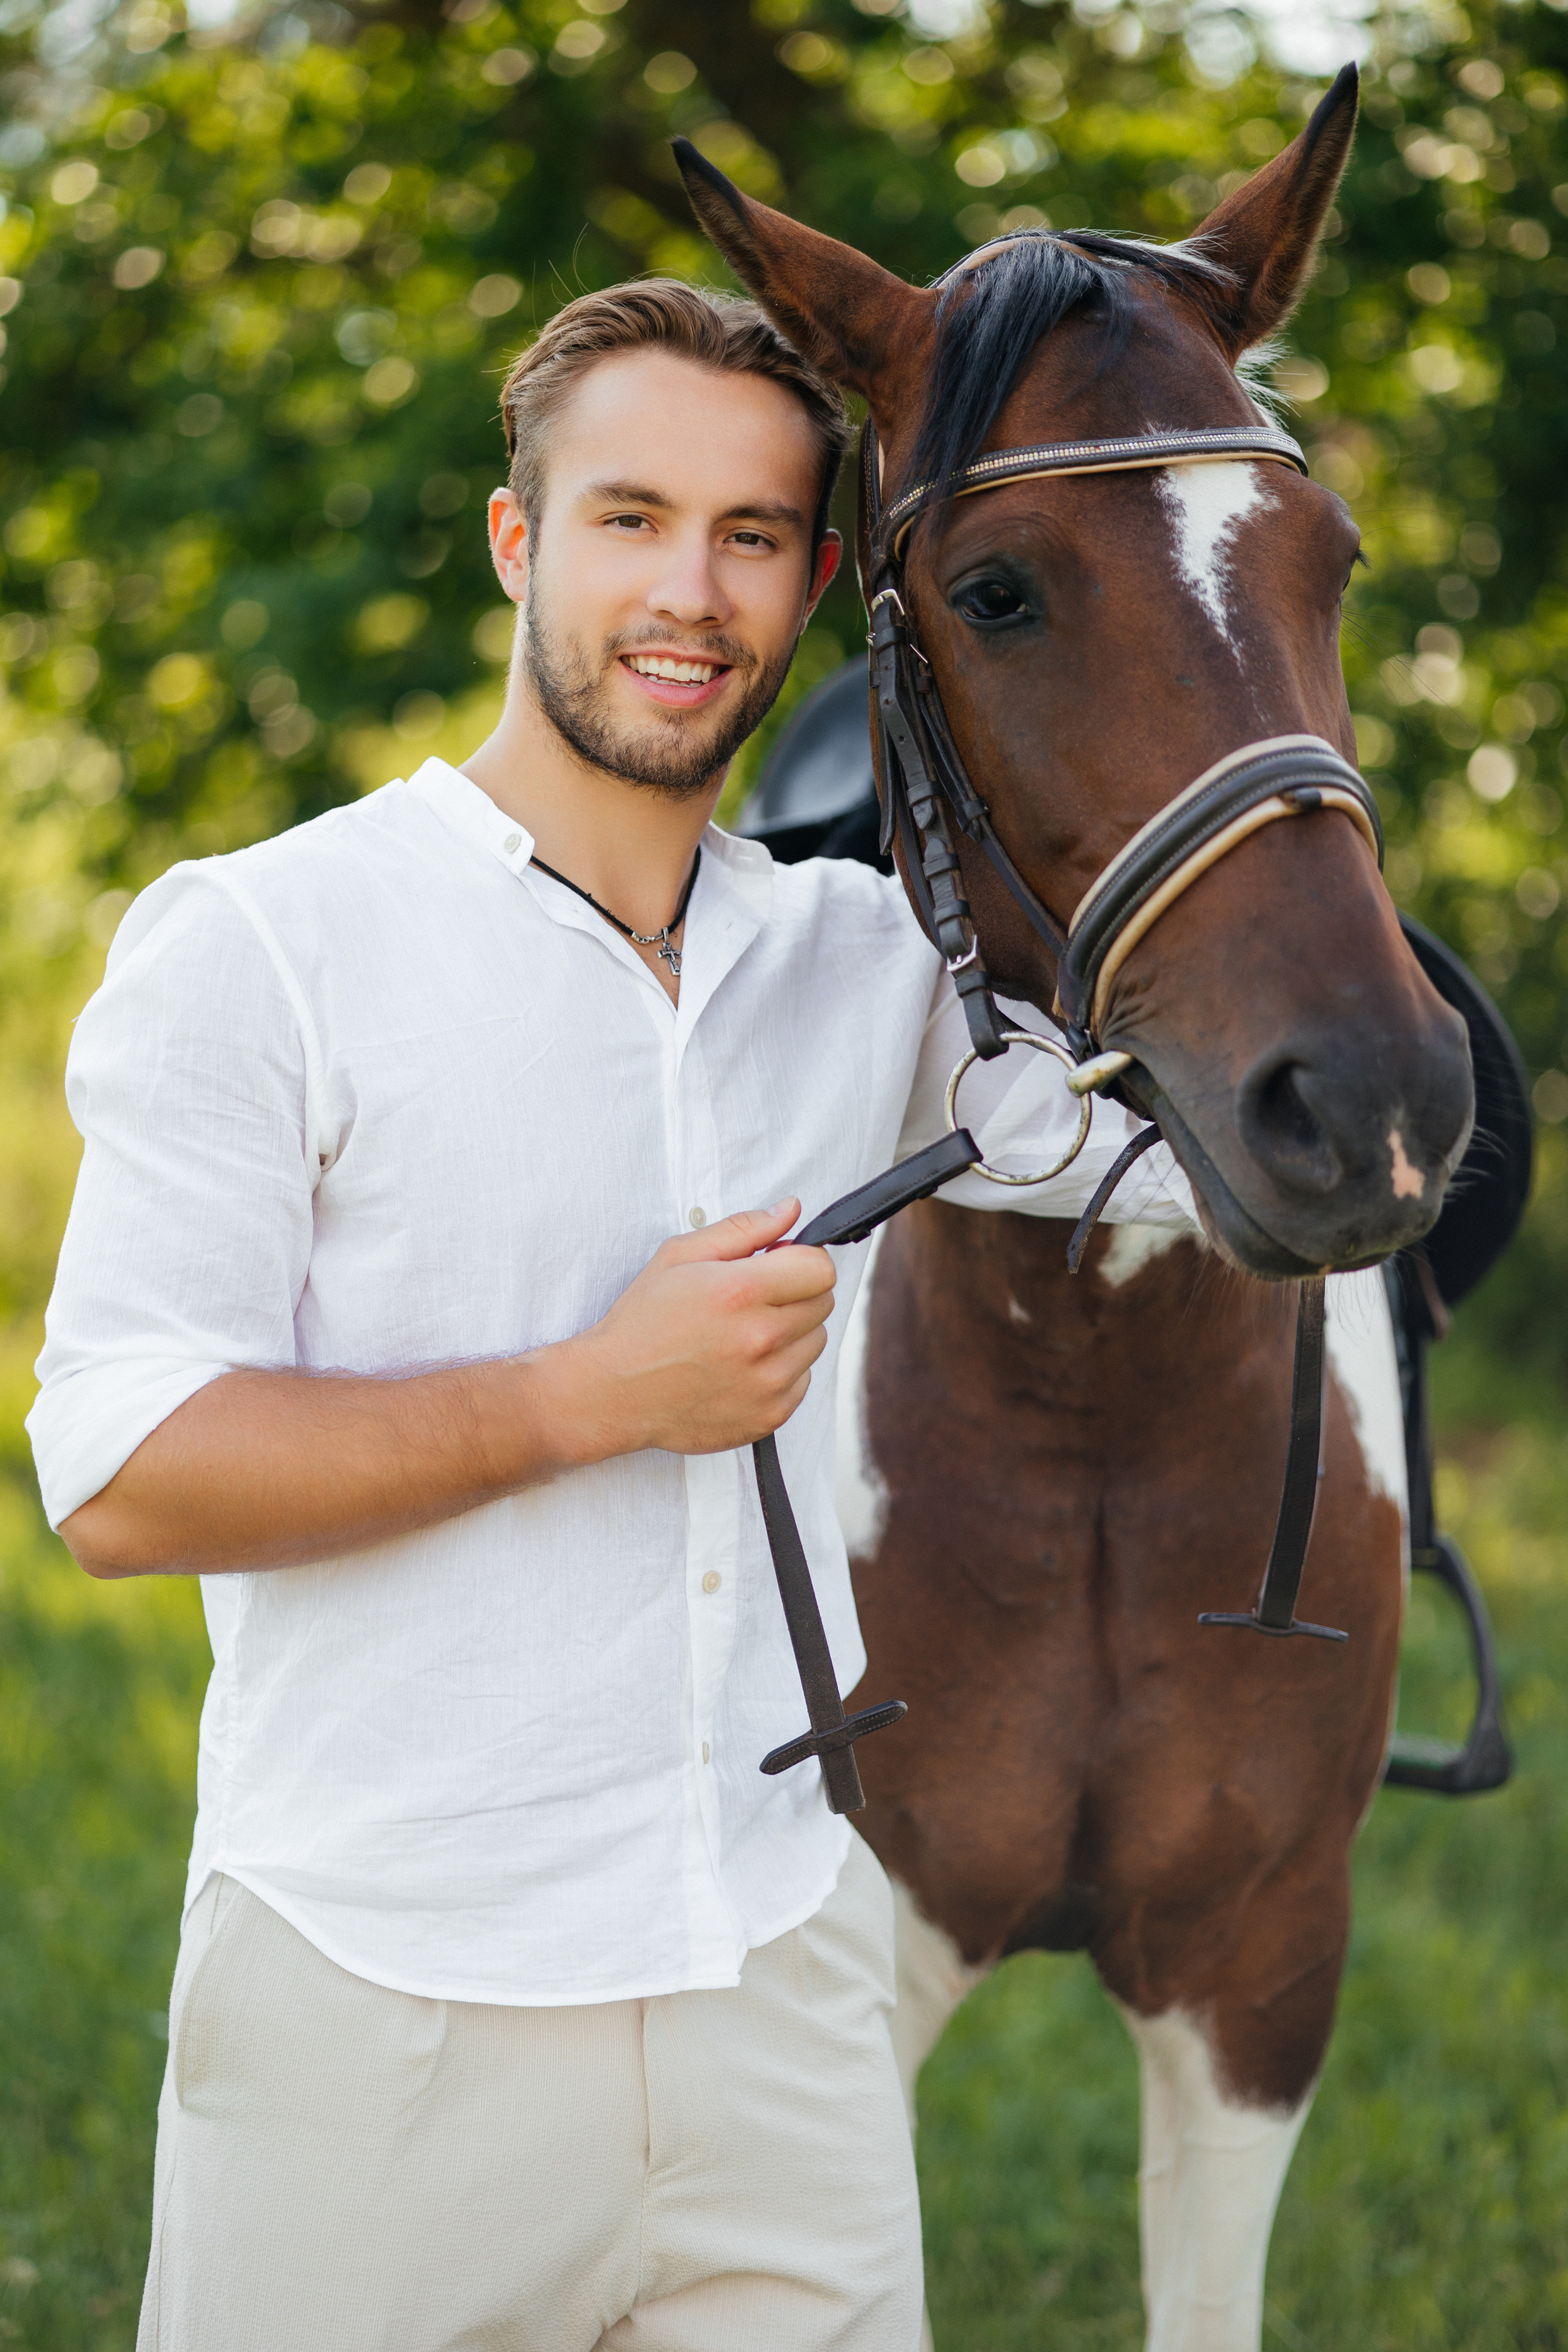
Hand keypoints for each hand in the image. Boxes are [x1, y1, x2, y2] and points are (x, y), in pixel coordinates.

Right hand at [543, 1198, 836, 1460]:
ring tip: (743, 1336)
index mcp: (740, 1292)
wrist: (614, 1392)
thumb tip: (791, 1210)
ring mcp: (768, 1383)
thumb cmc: (643, 1320)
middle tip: (753, 1300)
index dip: (801, 1261)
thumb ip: (743, 1229)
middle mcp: (760, 1339)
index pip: (820, 1268)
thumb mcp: (680, 1257)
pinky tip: (741, 1367)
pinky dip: (781, 1371)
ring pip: (816, 1342)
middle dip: (796, 1294)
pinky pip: (803, 1381)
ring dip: (791, 1333)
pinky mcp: (770, 1415)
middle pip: (823, 1303)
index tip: (777, 1266)